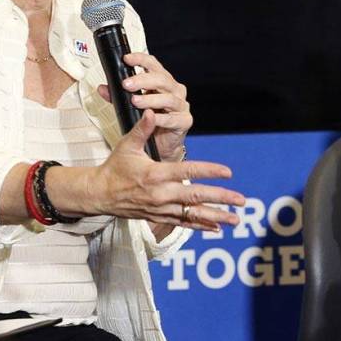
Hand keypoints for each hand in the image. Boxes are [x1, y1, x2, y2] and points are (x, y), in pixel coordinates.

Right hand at [86, 110, 243, 231]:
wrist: (99, 194)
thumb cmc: (115, 167)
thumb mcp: (127, 145)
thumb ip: (142, 129)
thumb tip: (153, 112)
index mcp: (155, 174)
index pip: (187, 171)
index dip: (209, 171)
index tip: (228, 172)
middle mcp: (160, 194)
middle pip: (195, 196)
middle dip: (220, 198)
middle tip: (241, 199)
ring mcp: (160, 209)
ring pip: (192, 214)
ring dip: (215, 217)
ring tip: (235, 219)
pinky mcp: (158, 217)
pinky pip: (182, 223)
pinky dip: (200, 226)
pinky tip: (216, 227)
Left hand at [98, 52, 190, 161]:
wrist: (161, 145)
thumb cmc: (149, 121)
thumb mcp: (131, 106)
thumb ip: (118, 97)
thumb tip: (102, 88)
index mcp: (163, 82)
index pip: (154, 65)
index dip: (141, 59)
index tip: (126, 59)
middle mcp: (175, 90)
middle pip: (162, 79)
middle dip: (143, 80)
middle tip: (126, 84)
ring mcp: (181, 105)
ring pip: (168, 98)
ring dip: (150, 99)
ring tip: (135, 101)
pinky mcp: (185, 121)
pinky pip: (173, 118)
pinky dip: (160, 118)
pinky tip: (149, 118)